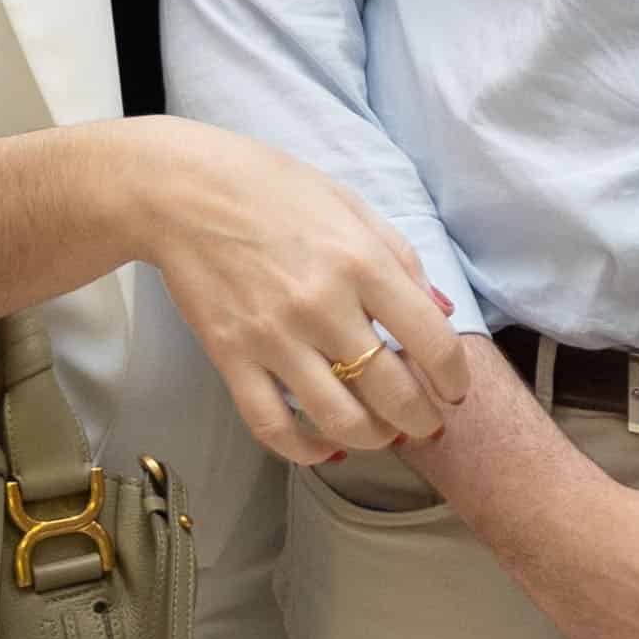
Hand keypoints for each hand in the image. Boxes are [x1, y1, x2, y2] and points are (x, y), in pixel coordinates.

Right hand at [121, 116, 464, 460]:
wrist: (183, 192)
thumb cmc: (274, 189)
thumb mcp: (352, 205)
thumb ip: (402, 260)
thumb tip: (442, 314)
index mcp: (361, 262)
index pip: (430, 341)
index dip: (454, 379)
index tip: (455, 390)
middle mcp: (322, 305)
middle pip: (391, 392)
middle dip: (421, 421)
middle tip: (427, 425)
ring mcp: (273, 336)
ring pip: (338, 419)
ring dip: (373, 439)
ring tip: (383, 434)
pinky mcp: (229, 357)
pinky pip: (271, 424)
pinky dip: (305, 449)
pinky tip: (326, 446)